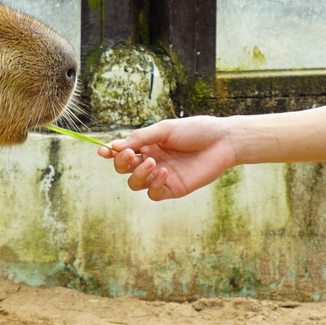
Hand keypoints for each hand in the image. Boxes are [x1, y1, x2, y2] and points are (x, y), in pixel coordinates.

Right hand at [98, 116, 237, 199]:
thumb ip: (141, 138)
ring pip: (136, 184)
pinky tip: (164, 173)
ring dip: (138, 174)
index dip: (111, 153)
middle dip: (122, 163)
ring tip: (153, 163)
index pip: (123, 152)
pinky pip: (154, 194)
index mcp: (149, 144)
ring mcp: (162, 176)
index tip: (103, 151)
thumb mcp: (165, 129)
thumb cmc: (196, 130)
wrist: (222, 141)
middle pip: (125, 169)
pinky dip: (154, 185)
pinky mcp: (173, 189)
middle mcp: (152, 161)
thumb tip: (114, 146)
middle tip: (131, 155)